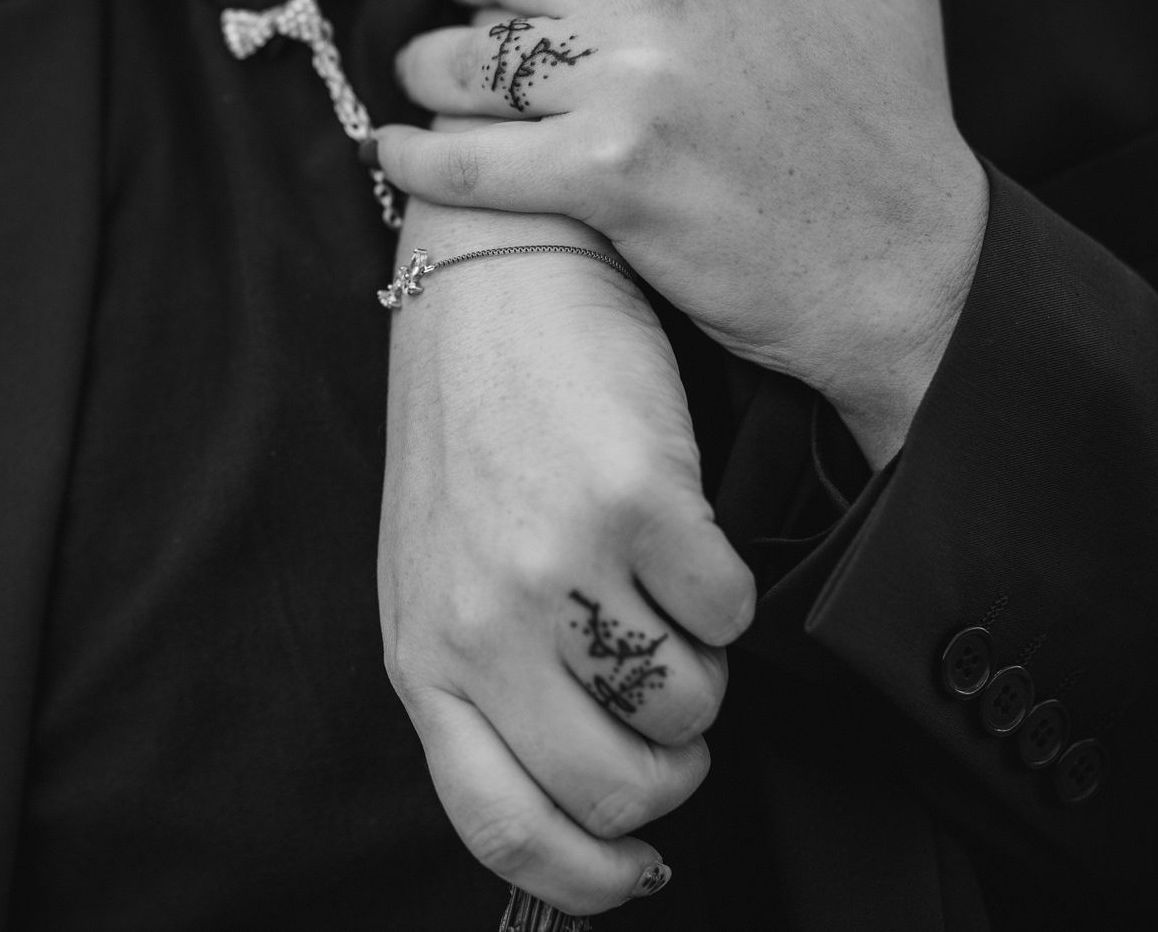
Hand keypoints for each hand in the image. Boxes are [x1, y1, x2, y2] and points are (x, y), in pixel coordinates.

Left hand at [373, 0, 986, 462]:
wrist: (906, 272)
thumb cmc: (894, 130)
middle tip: (468, 0)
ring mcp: (631, 85)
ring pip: (464, 53)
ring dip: (431, 68)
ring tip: (433, 81)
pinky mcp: (603, 178)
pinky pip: (463, 160)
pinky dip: (413, 159)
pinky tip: (394, 155)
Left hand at [380, 221, 754, 914]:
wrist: (495, 285)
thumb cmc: (474, 439)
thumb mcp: (439, 578)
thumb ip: (486, 691)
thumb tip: (585, 815)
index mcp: (422, 654)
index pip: (500, 823)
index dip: (586, 876)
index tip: (635, 869)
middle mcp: (481, 620)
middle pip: (619, 789)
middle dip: (668, 765)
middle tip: (661, 696)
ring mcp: (556, 563)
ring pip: (691, 707)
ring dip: (699, 667)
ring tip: (654, 589)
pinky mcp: (636, 501)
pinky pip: (734, 616)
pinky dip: (727, 587)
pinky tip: (678, 529)